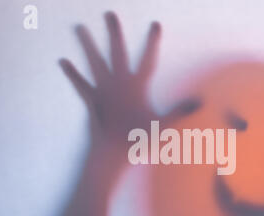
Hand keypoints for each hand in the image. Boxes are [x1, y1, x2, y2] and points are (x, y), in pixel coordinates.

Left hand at [59, 12, 199, 153]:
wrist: (111, 152)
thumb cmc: (137, 139)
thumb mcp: (163, 125)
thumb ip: (180, 111)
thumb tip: (200, 101)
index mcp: (136, 87)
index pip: (147, 59)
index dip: (152, 41)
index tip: (155, 24)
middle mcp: (118, 83)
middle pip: (116, 52)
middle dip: (114, 33)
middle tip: (109, 14)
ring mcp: (102, 91)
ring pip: (94, 62)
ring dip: (86, 45)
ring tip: (78, 28)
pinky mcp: (91, 100)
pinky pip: (80, 83)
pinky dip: (72, 73)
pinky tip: (63, 61)